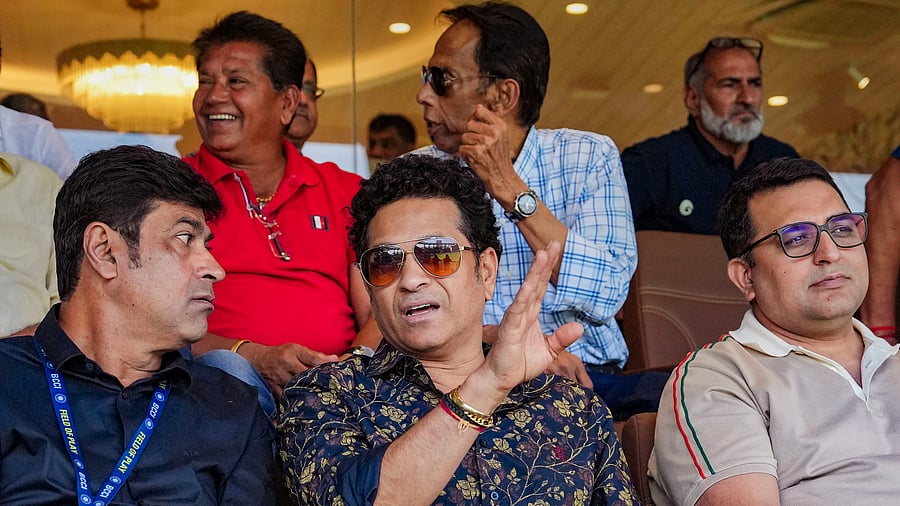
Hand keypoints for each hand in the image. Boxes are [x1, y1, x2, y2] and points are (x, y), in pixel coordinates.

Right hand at [241, 342, 337, 396]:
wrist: (259, 360)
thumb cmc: (282, 354)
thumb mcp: (298, 349)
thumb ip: (316, 355)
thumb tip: (335, 359)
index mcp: (293, 353)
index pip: (313, 359)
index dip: (326, 365)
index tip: (337, 370)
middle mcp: (286, 365)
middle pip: (305, 375)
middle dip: (318, 381)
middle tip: (333, 389)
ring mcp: (279, 378)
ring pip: (296, 387)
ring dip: (308, 392)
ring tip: (323, 400)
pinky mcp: (274, 389)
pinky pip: (285, 397)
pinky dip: (294, 402)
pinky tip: (306, 408)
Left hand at [457, 104, 522, 200]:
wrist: (503, 178)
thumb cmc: (499, 158)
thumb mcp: (500, 137)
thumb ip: (489, 123)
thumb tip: (477, 108)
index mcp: (500, 125)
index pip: (479, 110)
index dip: (475, 120)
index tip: (478, 129)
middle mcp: (494, 131)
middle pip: (469, 124)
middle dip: (471, 135)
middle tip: (480, 146)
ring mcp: (485, 141)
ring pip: (464, 137)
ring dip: (468, 146)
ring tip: (479, 153)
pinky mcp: (477, 152)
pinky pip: (462, 148)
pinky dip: (466, 155)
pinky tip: (476, 159)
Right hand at [481, 241, 583, 391]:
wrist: (501, 379)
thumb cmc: (520, 364)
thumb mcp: (549, 351)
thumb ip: (562, 338)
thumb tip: (580, 327)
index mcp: (532, 314)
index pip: (542, 286)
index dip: (548, 268)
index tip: (556, 248)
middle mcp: (523, 312)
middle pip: (536, 282)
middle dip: (544, 262)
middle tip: (553, 241)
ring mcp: (515, 319)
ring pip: (527, 291)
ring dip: (535, 273)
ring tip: (542, 254)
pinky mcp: (509, 330)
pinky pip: (517, 311)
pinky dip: (523, 298)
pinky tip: (529, 285)